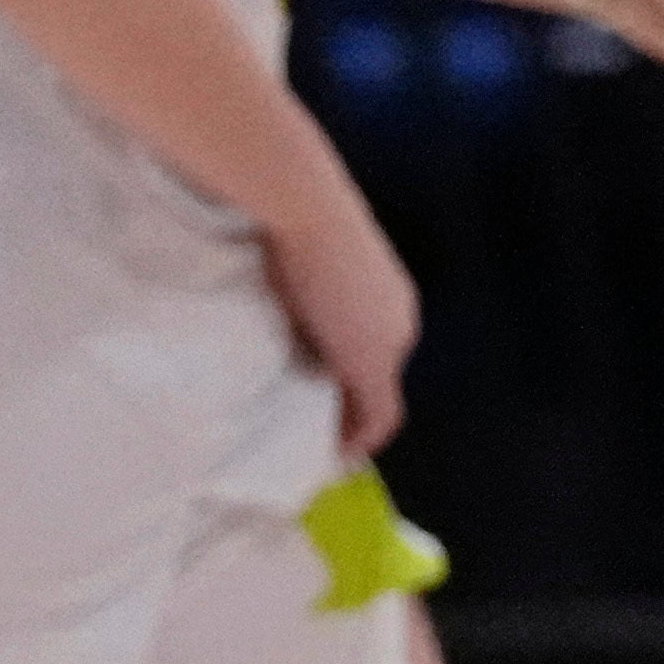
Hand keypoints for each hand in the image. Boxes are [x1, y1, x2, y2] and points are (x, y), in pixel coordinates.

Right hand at [264, 182, 418, 461]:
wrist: (298, 206)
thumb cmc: (285, 215)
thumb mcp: (290, 258)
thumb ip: (293, 292)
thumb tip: (265, 307)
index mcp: (382, 294)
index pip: (368, 350)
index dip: (343, 381)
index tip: (312, 400)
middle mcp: (397, 319)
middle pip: (376, 379)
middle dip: (343, 407)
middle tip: (308, 432)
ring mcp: (391, 341)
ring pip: (377, 399)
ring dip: (348, 425)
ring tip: (314, 448)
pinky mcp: (374, 361)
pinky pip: (379, 417)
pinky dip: (359, 441)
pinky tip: (331, 458)